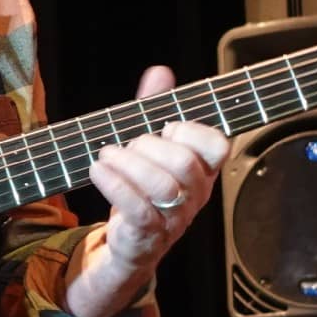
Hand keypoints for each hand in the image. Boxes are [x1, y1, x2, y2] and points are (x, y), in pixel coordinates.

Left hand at [88, 65, 231, 273]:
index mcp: (203, 171)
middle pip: (185, 163)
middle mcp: (195, 196)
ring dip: (128, 163)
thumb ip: (154, 108)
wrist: (128, 244)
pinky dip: (114, 184)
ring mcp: (174, 219)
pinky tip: (98, 170)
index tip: (165, 126)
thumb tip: (161, 72)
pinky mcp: (147, 236)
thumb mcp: (148, 146)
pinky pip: (138, 209)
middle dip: (149, 145)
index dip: (190, 129)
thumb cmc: (142, 189)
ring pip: (163, 186)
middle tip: (125, 144)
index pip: (218, 145)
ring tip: (106, 155)